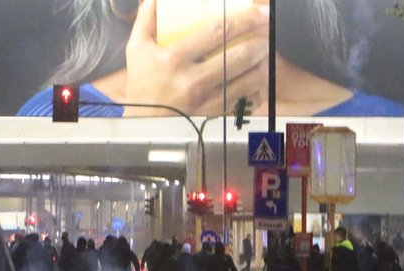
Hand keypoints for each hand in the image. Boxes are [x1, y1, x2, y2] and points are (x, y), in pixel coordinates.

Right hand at [124, 0, 269, 115]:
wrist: (141, 124)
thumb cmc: (142, 84)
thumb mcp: (136, 50)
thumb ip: (146, 20)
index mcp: (174, 58)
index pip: (217, 32)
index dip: (244, 20)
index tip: (261, 13)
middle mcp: (191, 79)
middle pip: (239, 56)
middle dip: (261, 43)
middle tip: (267, 36)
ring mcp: (203, 101)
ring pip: (247, 80)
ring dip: (262, 66)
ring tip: (265, 57)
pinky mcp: (211, 117)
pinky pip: (243, 102)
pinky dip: (255, 91)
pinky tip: (257, 82)